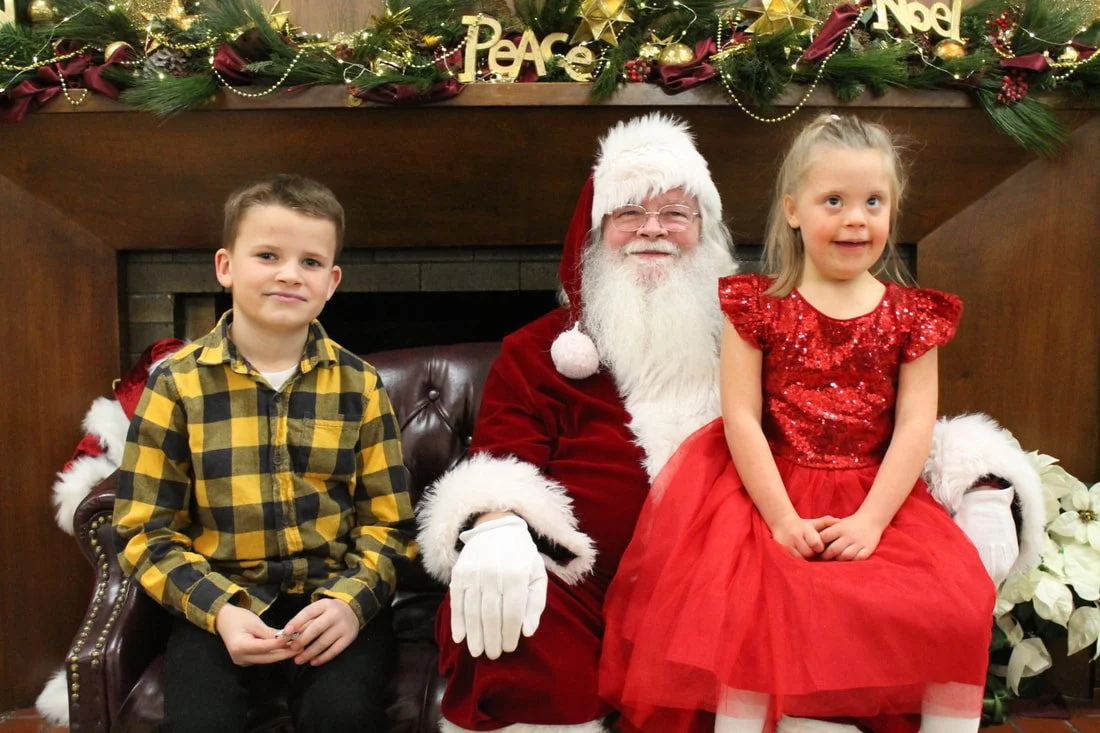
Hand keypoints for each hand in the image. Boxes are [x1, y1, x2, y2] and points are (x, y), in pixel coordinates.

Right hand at [214, 603, 296, 666]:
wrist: (223, 620)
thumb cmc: (238, 618)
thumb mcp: (255, 622)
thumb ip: (269, 633)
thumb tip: (287, 638)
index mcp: (240, 646)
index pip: (265, 647)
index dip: (281, 644)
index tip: (295, 640)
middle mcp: (240, 657)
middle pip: (267, 657)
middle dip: (285, 652)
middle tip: (301, 647)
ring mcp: (242, 661)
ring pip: (266, 659)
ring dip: (281, 653)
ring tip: (297, 647)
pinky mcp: (246, 660)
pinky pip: (263, 658)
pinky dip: (274, 652)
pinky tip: (286, 648)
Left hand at [282, 598, 359, 666]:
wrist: (352, 610)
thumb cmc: (328, 612)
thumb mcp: (318, 610)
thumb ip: (304, 622)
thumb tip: (287, 636)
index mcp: (324, 605)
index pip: (308, 612)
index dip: (296, 622)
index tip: (286, 633)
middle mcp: (335, 614)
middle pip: (316, 628)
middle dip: (302, 640)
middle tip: (292, 649)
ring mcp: (343, 626)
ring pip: (324, 642)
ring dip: (309, 653)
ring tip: (298, 660)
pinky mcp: (349, 637)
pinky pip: (335, 650)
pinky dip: (323, 658)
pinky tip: (313, 662)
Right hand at [450, 514, 547, 659]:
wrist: (497, 527)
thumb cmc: (521, 556)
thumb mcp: (537, 575)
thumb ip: (535, 603)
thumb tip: (527, 631)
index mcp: (516, 574)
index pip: (512, 613)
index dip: (510, 634)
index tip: (509, 648)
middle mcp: (493, 574)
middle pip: (490, 615)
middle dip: (491, 639)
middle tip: (493, 655)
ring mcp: (473, 573)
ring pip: (472, 611)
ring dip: (474, 635)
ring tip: (477, 651)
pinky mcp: (458, 573)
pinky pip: (456, 602)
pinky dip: (457, 621)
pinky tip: (460, 637)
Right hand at [768, 514, 837, 557]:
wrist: (782, 524)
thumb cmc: (804, 526)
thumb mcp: (814, 523)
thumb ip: (826, 522)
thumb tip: (839, 521)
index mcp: (805, 529)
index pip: (816, 543)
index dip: (820, 547)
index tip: (820, 547)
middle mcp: (795, 536)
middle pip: (809, 552)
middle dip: (813, 554)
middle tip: (814, 552)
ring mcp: (788, 544)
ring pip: (801, 558)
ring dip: (806, 558)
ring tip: (807, 554)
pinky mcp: (782, 550)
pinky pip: (794, 560)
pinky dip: (799, 560)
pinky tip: (801, 556)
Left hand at [820, 511, 885, 560]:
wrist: (871, 519)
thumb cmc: (850, 524)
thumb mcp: (838, 524)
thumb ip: (827, 531)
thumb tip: (811, 541)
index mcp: (840, 528)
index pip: (825, 537)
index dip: (818, 544)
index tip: (815, 548)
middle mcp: (849, 535)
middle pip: (834, 549)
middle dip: (826, 556)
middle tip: (823, 558)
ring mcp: (859, 542)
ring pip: (846, 555)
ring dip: (839, 560)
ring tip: (835, 559)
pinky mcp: (868, 548)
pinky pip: (859, 558)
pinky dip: (852, 561)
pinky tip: (848, 561)